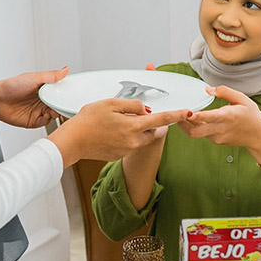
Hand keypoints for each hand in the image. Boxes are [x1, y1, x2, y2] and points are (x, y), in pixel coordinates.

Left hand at [0, 68, 67, 127]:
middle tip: (64, 103)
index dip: (65, 94)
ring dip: (56, 112)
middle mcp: (42, 101)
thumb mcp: (34, 77)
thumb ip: (51, 76)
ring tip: (54, 108)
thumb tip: (65, 70)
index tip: (71, 94)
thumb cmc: (11, 86)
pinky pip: (45, 122)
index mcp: (44, 89)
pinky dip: (48, 119)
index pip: (59, 93)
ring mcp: (38, 111)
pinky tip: (47, 114)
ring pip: (54, 114)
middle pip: (58, 104)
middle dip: (62, 105)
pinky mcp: (34, 121)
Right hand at [47, 99, 189, 166]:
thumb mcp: (111, 104)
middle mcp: (133, 142)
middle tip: (131, 115)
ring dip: (136, 130)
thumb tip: (146, 109)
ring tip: (116, 123)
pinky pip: (129, 145)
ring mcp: (127, 151)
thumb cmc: (88, 120)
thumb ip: (132, 105)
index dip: (176, 115)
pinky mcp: (119, 156)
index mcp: (133, 127)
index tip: (188, 112)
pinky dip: (125, 138)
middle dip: (149, 123)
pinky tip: (109, 132)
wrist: (73, 141)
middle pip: (152, 131)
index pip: (162, 119)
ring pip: (141, 138)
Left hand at [179, 85, 260, 159]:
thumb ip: (224, 91)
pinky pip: (202, 135)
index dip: (198, 117)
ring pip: (196, 134)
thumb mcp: (242, 99)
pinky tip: (193, 120)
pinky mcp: (217, 141)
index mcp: (229, 116)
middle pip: (196, 132)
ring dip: (187, 125)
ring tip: (180, 115)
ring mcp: (218, 137)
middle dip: (183, 124)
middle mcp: (221, 129)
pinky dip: (195, 128)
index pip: (211, 117)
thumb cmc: (251, 116)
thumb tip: (208, 89)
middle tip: (176, 114)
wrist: (259, 136)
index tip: (189, 113)